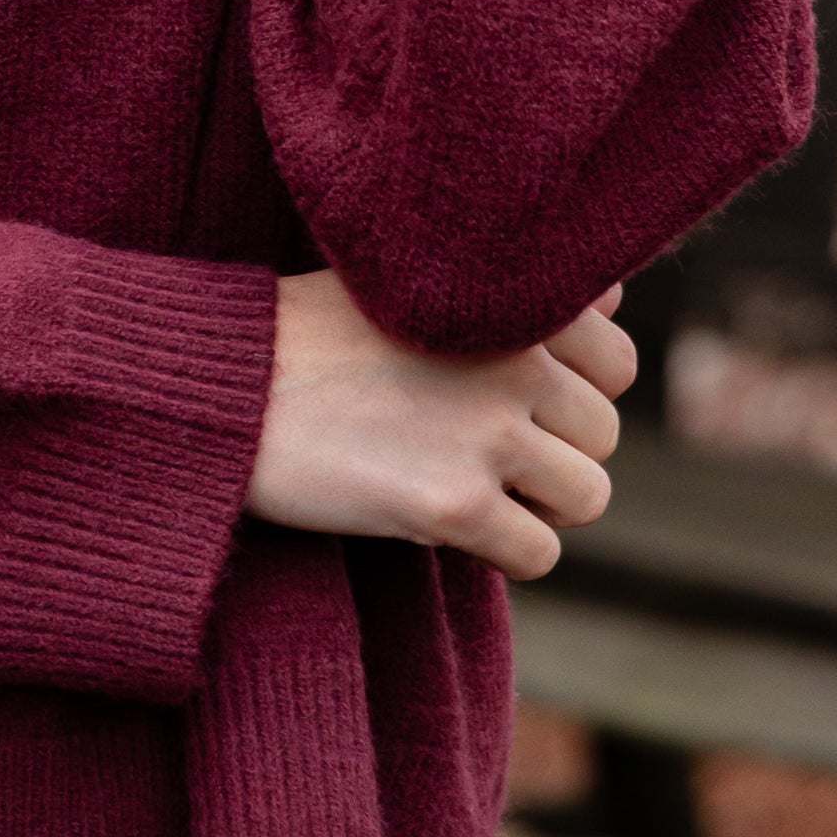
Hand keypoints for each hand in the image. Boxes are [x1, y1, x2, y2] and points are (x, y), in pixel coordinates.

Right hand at [248, 267, 631, 582]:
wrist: (219, 387)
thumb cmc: (307, 334)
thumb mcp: (412, 282)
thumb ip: (513, 295)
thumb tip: (617, 302)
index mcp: (512, 300)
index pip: (616, 363)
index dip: (567, 393)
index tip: (506, 401)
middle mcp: (516, 359)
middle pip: (602, 435)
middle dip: (550, 454)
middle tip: (472, 453)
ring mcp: (489, 433)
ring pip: (586, 496)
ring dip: (534, 506)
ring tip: (462, 488)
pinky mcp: (454, 504)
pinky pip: (539, 554)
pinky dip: (503, 553)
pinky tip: (443, 524)